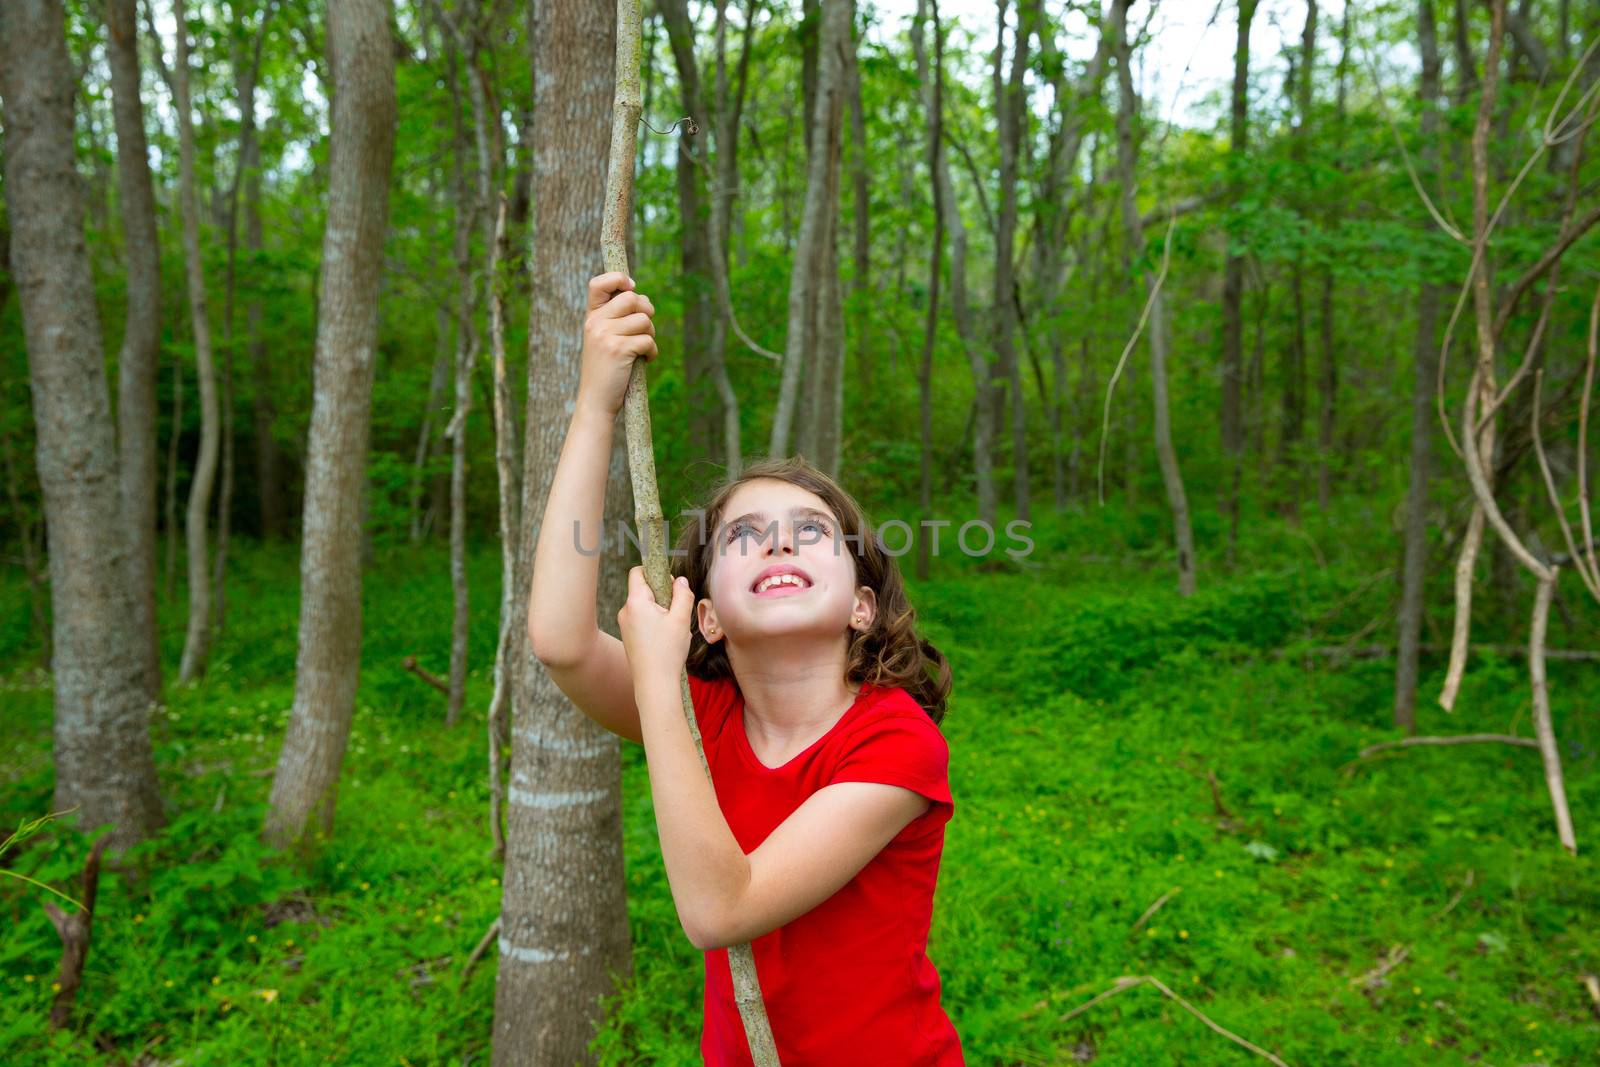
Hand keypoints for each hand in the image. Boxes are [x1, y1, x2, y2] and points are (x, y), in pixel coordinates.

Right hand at [578, 272, 657, 419]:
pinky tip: (645, 361)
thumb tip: (643, 300)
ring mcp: (605, 335)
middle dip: (647, 312)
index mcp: (591, 317)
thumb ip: (617, 319)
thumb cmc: (606, 370)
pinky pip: (647, 340)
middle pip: (632, 299)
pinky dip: (652, 352)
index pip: (598, 283)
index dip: (618, 279)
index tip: (631, 287)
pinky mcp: (618, 350)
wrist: (596, 401)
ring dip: (651, 335)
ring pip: (644, 319)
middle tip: (645, 330)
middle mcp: (595, 322)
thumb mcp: (604, 339)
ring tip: (643, 349)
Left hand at [617, 567, 692, 690]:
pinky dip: (653, 622)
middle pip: (642, 589)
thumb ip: (682, 595)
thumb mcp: (681, 619)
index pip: (638, 572)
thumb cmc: (667, 651)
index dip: (654, 572)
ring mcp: (624, 624)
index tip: (670, 585)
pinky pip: (641, 620)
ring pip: (643, 606)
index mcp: (636, 602)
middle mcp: (625, 611)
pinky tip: (665, 638)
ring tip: (672, 628)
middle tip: (676, 610)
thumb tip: (680, 580)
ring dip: (659, 610)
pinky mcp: (627, 636)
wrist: (654, 683)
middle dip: (661, 594)